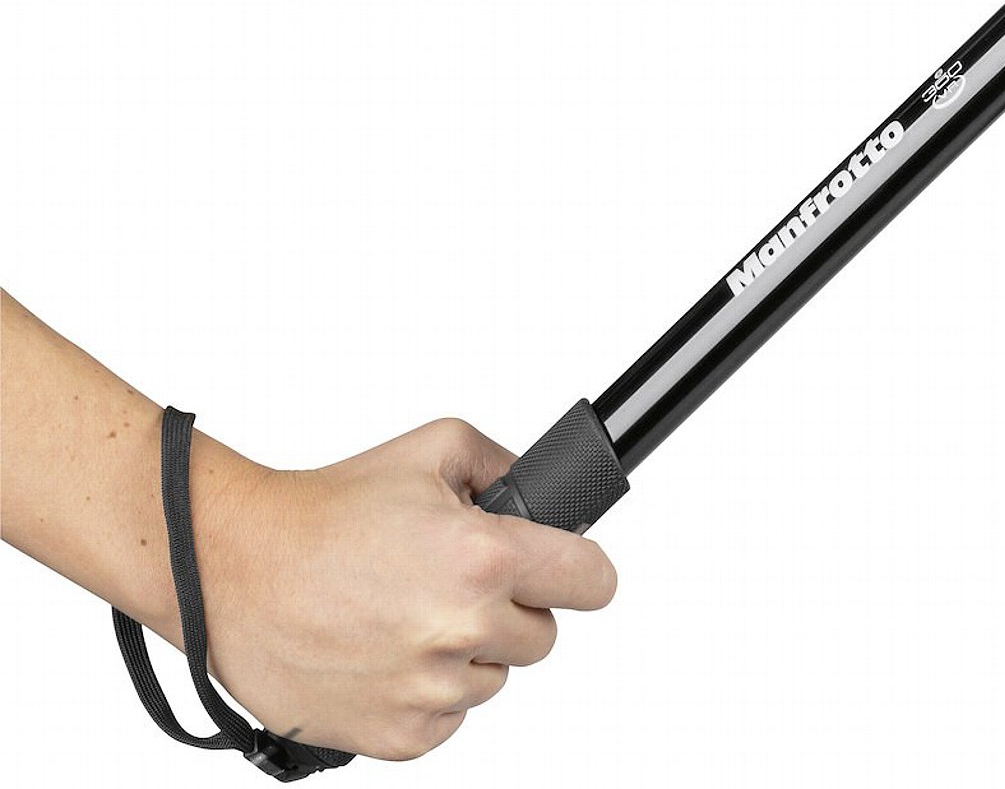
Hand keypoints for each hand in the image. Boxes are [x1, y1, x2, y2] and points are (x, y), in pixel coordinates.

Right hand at [197, 418, 617, 760]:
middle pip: (543, 634)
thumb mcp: (433, 448)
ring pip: (493, 678)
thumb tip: (545, 492)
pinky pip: (449, 718)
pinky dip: (427, 691)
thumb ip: (505, 466)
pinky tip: (386, 651)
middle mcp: (463, 629)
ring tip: (406, 612)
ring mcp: (430, 690)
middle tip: (455, 581)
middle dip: (511, 608)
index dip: (583, 571)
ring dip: (466, 652)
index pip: (593, 581)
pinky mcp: (398, 735)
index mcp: (484, 558)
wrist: (232, 569)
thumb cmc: (325, 511)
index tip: (570, 571)